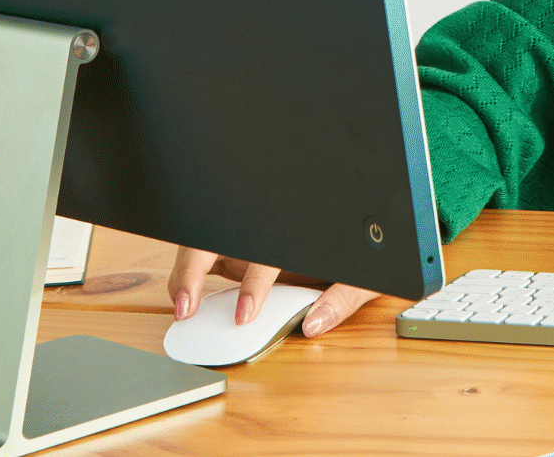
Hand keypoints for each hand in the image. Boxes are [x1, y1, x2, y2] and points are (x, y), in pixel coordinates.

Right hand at [167, 246, 377, 338]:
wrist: (370, 233)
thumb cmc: (369, 253)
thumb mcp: (369, 276)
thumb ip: (344, 296)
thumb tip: (315, 323)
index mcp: (296, 234)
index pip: (267, 254)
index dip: (252, 283)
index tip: (245, 314)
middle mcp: (269, 231)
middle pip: (221, 236)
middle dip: (195, 268)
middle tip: (186, 307)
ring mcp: (252, 237)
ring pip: (208, 242)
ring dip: (189, 269)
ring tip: (182, 306)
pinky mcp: (241, 250)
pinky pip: (212, 255)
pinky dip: (193, 274)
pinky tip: (186, 298)